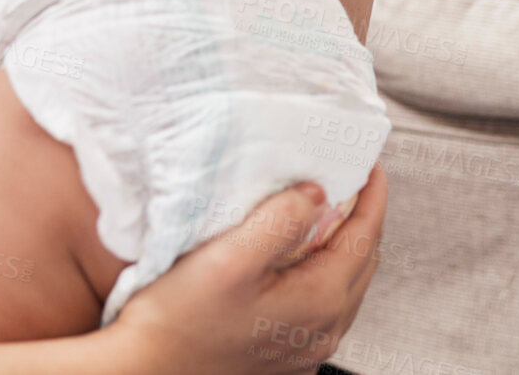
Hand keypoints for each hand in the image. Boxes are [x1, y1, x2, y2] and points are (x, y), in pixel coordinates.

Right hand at [109, 164, 387, 374]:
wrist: (147, 367)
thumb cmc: (179, 321)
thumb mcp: (229, 258)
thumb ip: (278, 222)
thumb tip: (315, 194)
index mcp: (318, 301)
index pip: (364, 238)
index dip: (372, 196)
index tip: (370, 165)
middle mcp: (322, 330)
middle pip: (362, 262)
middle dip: (362, 218)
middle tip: (353, 182)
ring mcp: (305, 346)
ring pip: (344, 285)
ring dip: (343, 246)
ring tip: (327, 213)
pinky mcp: (284, 353)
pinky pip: (322, 305)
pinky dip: (322, 271)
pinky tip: (298, 258)